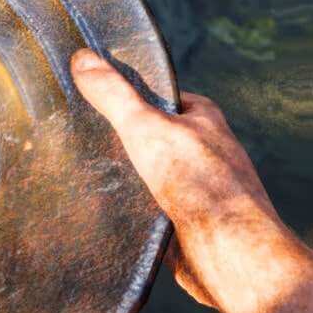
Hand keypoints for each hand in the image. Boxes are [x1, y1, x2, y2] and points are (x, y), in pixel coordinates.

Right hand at [69, 48, 294, 312]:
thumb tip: (83, 58)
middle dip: (122, 141)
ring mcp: (195, 189)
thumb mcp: (147, 128)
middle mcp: (204, 152)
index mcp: (203, 119)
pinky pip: (148, 211)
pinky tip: (106, 214)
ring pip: (148, 176)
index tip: (95, 97)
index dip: (130, 95)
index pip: (161, 96)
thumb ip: (115, 96)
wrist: (230, 254)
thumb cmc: (200, 185)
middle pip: (152, 137)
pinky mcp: (184, 224)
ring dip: (124, 180)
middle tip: (84, 139)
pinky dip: (129, 212)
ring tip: (88, 177)